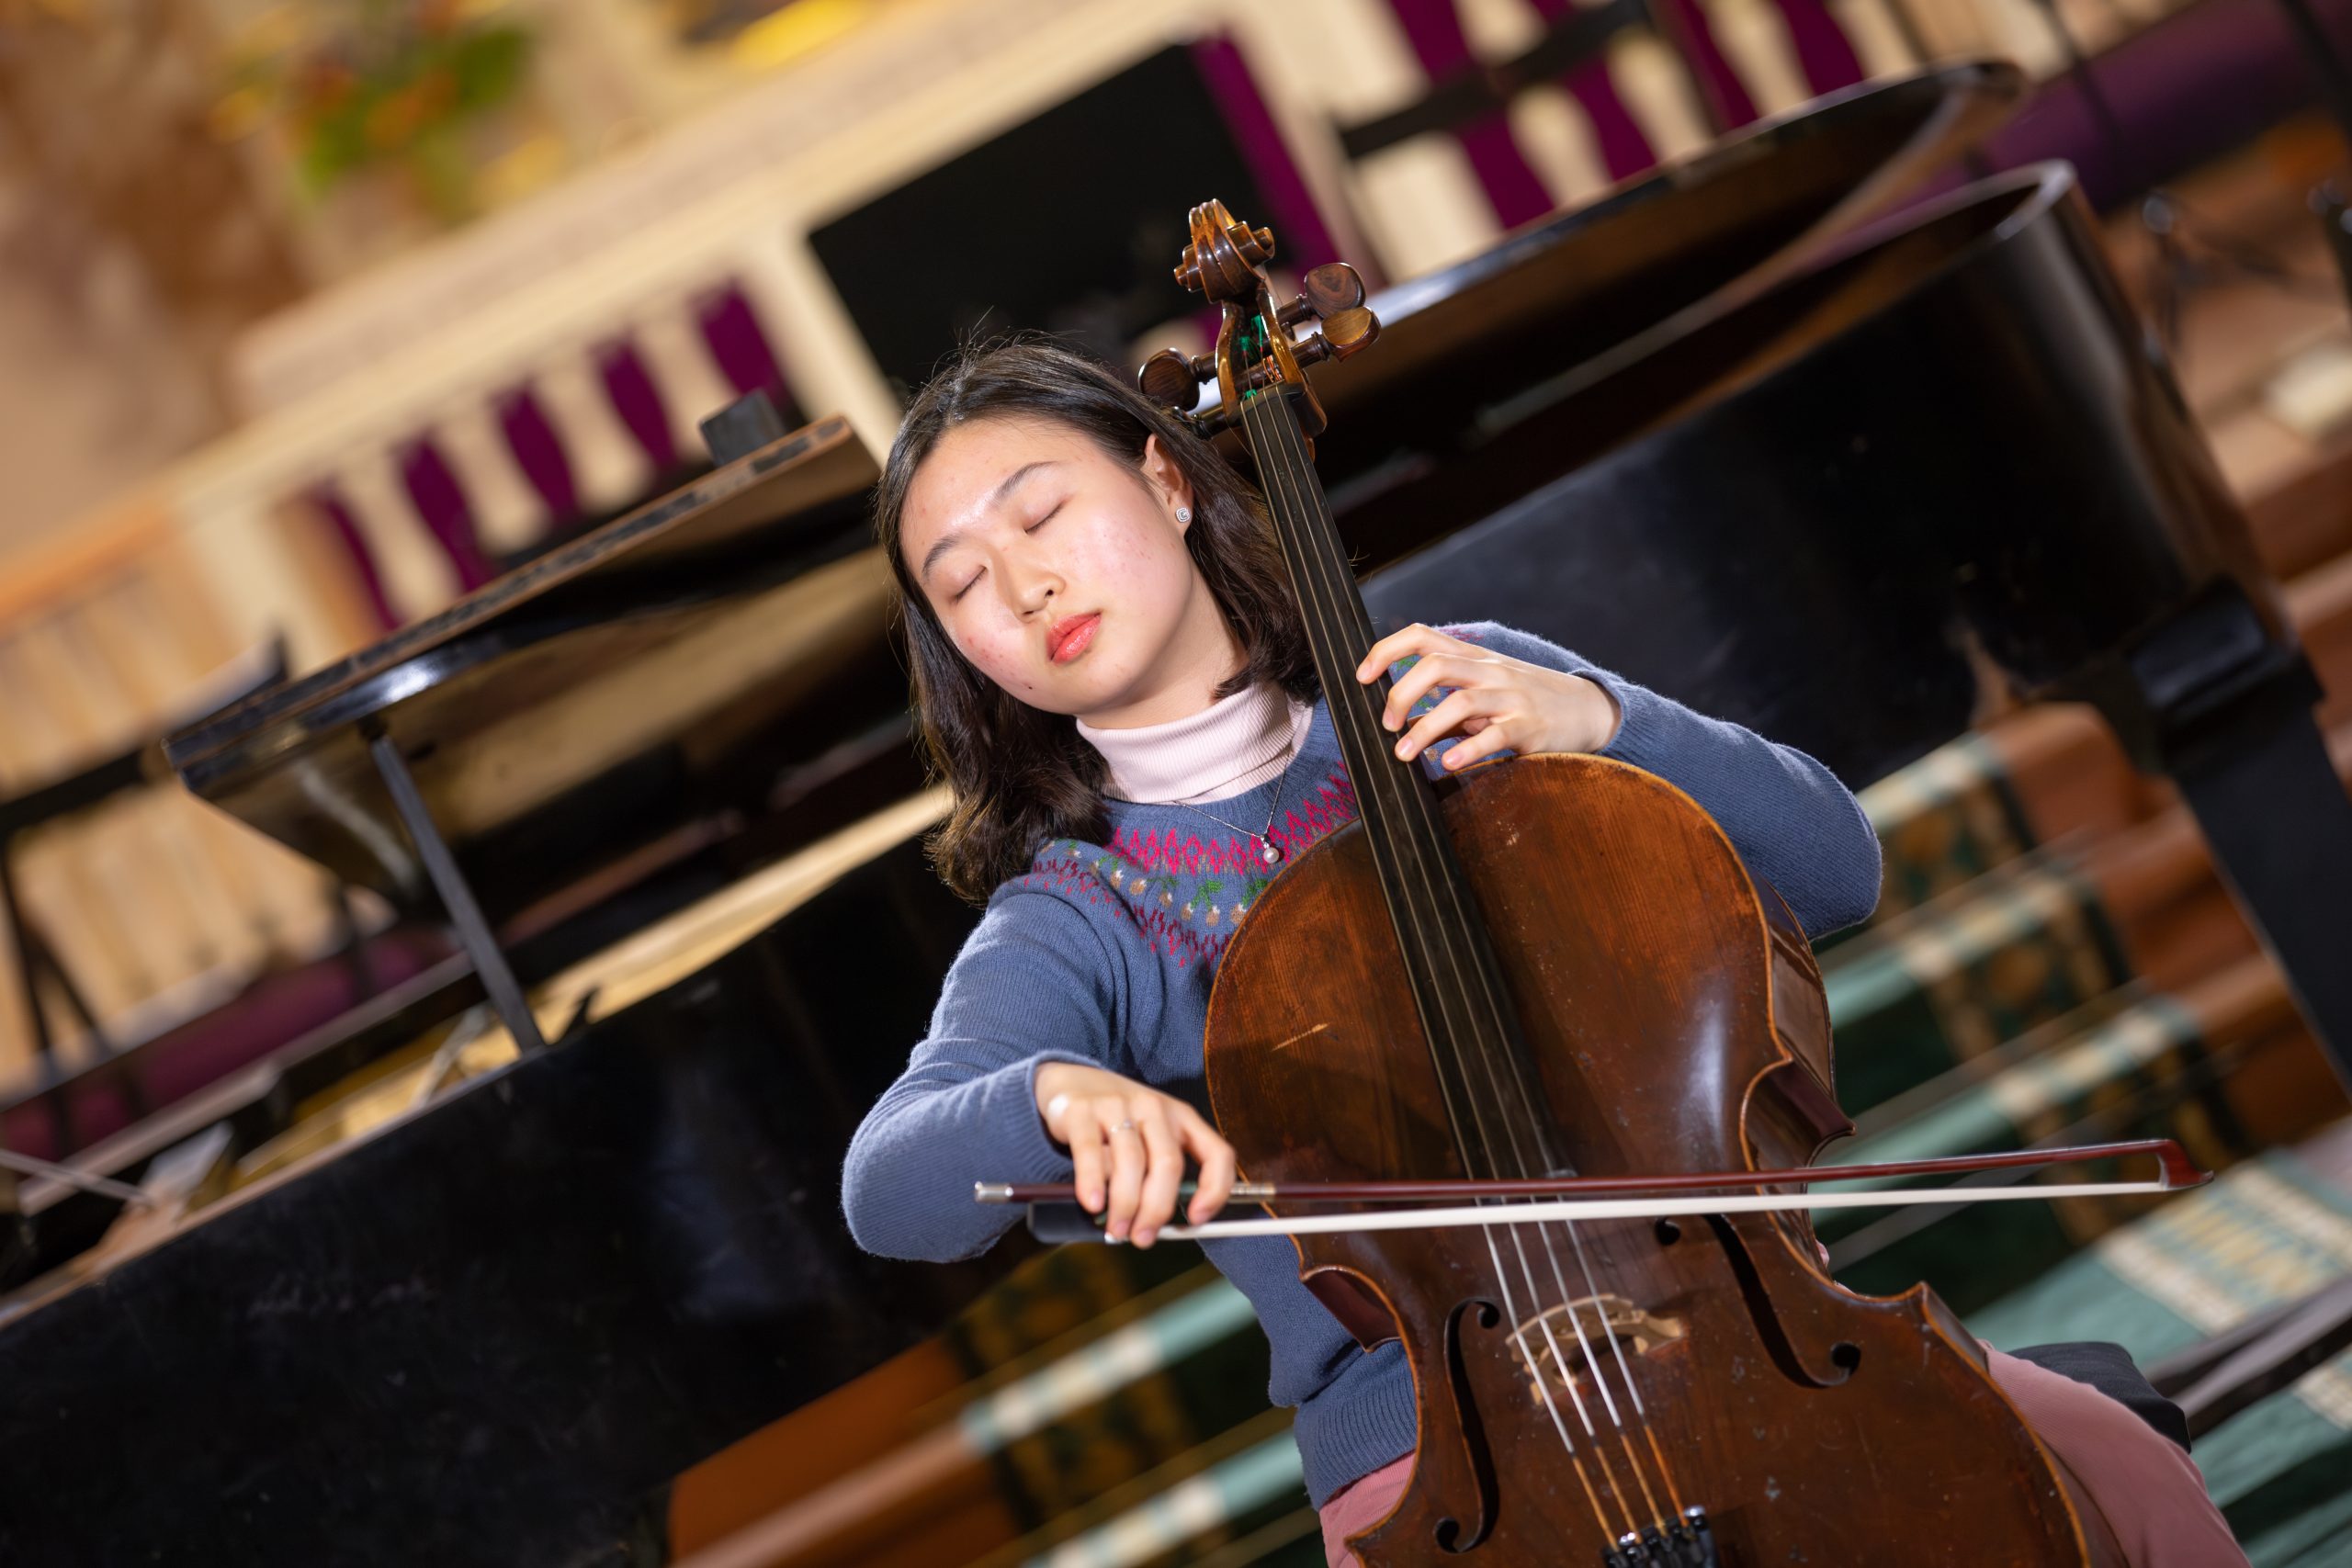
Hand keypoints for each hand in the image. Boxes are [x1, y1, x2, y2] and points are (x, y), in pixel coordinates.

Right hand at [1035, 1062, 1236, 1245]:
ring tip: (1117, 1230)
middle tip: (1143, 1237)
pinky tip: (1093, 1205)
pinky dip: (1093, 1183)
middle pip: (1169, 1164)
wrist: (1070, 1082)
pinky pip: (1090, 1152)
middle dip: (1157, 1209)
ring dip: (1125, 1204)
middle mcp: (1155, 1108)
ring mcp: (1119, 1105)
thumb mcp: (1149, 1137)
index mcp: (1182, 1118)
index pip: (1217, 1153)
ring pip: (1131, 1162)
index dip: (1215, 1190)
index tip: (1197, 1219)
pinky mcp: (1082, 1110)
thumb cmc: (1117, 1121)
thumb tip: (1156, 1226)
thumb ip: (1157, 1174)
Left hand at [1355, 623, 1620, 771]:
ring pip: (1460, 701)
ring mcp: (1511, 697)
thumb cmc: (1525, 703)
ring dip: (1425, 729)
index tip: (1362, 677)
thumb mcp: (1483, 694)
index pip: (1422, 636)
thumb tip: (1399, 722)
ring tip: (1405, 755)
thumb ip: (1442, 704)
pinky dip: (1468, 750)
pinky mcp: (1529, 727)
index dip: (1387, 650)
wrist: (1587, 710)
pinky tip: (1449, 764)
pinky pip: (1495, 735)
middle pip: (1436, 665)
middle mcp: (1490, 671)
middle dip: (1401, 693)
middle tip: (1388, 726)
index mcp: (1474, 658)